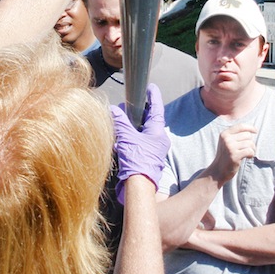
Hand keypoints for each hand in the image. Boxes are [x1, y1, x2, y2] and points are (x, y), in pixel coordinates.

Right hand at [111, 83, 169, 203]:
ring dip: (135, 124)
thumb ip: (120, 122)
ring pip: (145, 131)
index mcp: (158, 132)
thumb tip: (114, 109)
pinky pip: (141, 142)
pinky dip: (133, 136)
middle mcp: (159, 140)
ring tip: (124, 118)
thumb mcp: (126, 138)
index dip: (153, 96)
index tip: (150, 87)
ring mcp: (155, 149)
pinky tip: (123, 136)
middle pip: (151, 120)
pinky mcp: (148, 157)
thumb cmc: (136, 161)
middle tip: (131, 103)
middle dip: (140, 111)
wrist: (139, 186)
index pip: (157, 109)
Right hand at [208, 123, 256, 185]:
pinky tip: (248, 157)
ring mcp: (230, 147)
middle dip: (251, 142)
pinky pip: (250, 151)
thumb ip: (235, 135)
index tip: (255, 131)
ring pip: (250, 143)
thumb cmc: (225, 156)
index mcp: (224, 134)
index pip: (241, 126)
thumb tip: (251, 129)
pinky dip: (251, 154)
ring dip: (252, 149)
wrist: (217, 171)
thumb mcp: (226, 142)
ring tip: (248, 154)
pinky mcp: (234, 156)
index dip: (250, 127)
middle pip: (247, 135)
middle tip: (248, 149)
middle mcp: (226, 139)